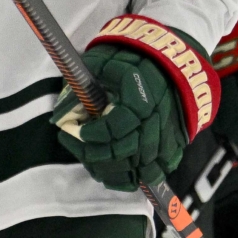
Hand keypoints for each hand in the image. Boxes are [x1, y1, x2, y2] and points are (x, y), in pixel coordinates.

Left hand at [52, 17, 218, 190]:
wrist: (172, 57)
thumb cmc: (134, 57)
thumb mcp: (105, 60)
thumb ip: (84, 84)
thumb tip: (62, 113)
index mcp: (141, 98)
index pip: (116, 126)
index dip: (92, 133)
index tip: (76, 130)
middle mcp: (157, 120)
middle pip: (125, 153)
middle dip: (94, 155)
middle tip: (76, 145)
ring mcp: (169, 135)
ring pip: (140, 169)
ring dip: (112, 171)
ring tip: (91, 163)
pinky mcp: (175, 144)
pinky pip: (158, 173)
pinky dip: (136, 180)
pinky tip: (117, 175)